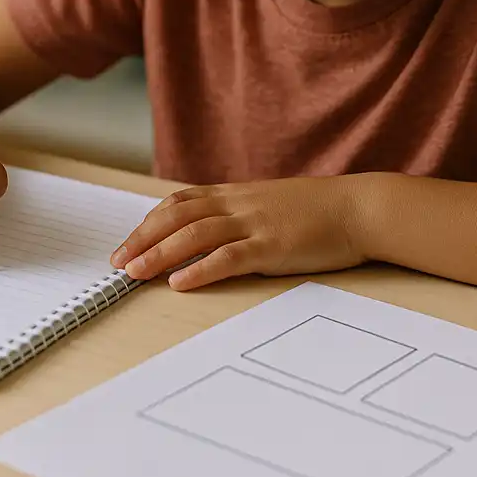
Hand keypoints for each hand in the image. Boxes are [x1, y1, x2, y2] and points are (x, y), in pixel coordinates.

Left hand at [111, 177, 366, 290]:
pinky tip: (180, 283)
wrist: (359, 208)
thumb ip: (240, 213)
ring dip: (160, 253)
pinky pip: (229, 257)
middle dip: (143, 239)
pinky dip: (200, 269)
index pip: (181, 202)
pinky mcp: (272, 247)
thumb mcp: (271, 204)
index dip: (150, 222)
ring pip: (195, 235)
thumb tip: (211, 232)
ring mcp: (255, 224)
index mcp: (236, 194)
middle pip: (178, 216)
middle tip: (118, 262)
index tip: (128, 242)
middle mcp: (239, 204)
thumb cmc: (319, 211)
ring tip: (135, 273)